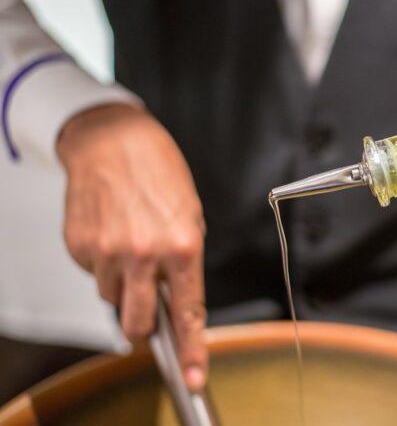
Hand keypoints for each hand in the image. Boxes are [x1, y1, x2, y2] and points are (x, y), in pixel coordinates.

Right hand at [57, 103, 207, 390]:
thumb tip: (176, 302)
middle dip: (142, 324)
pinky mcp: (80, 245)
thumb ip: (185, 263)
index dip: (192, 349)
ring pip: (112, 298)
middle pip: (137, 322)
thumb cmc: (158, 172)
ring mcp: (108, 251)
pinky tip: (112, 233)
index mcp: (182, 245)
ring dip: (122, 283)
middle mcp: (144, 253)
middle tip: (145, 305)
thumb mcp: (190, 215)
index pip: (188, 312)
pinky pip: (93, 274)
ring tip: (130, 244)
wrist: (113, 141)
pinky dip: (103, 263)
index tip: (195, 375)